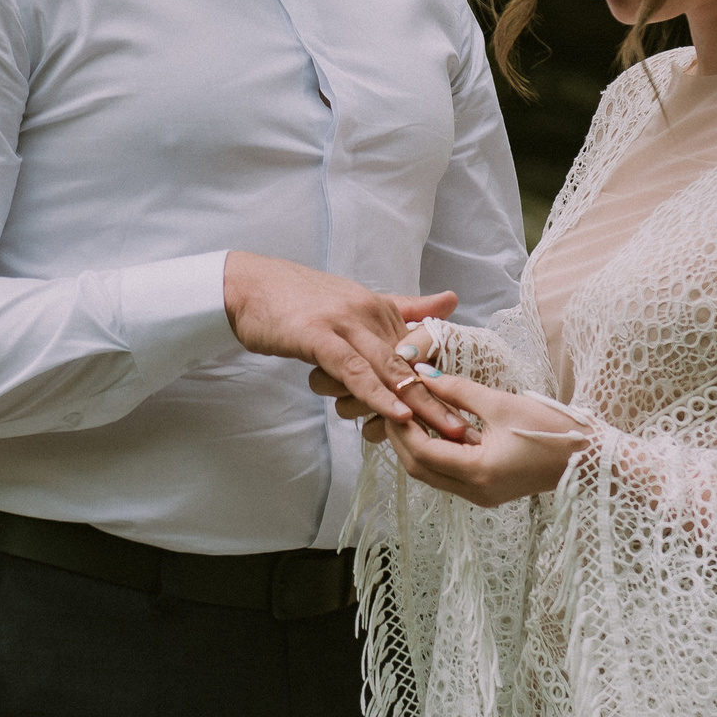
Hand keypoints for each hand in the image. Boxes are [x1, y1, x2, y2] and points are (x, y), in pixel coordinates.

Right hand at [225, 253, 465, 434]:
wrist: (246, 286)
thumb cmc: (294, 300)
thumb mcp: (353, 300)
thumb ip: (402, 306)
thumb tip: (450, 300)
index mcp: (380, 308)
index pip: (420, 350)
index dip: (445, 381)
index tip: (470, 410)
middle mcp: (369, 313)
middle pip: (413, 363)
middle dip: (443, 398)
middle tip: (470, 430)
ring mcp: (345, 324)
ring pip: (390, 368)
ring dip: (421, 402)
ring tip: (447, 431)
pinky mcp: (319, 337)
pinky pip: (355, 370)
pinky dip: (377, 393)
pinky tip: (396, 414)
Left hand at [381, 372, 592, 507]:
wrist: (589, 457)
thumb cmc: (551, 428)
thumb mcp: (501, 404)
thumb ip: (458, 390)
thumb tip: (423, 374)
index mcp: (478, 472)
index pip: (422, 454)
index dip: (402, 428)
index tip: (393, 400)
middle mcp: (475, 491)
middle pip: (420, 470)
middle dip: (402, 439)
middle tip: (393, 406)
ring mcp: (481, 494)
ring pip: (432, 474)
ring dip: (417, 446)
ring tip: (409, 412)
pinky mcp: (487, 490)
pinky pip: (450, 473)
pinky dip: (437, 451)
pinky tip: (434, 426)